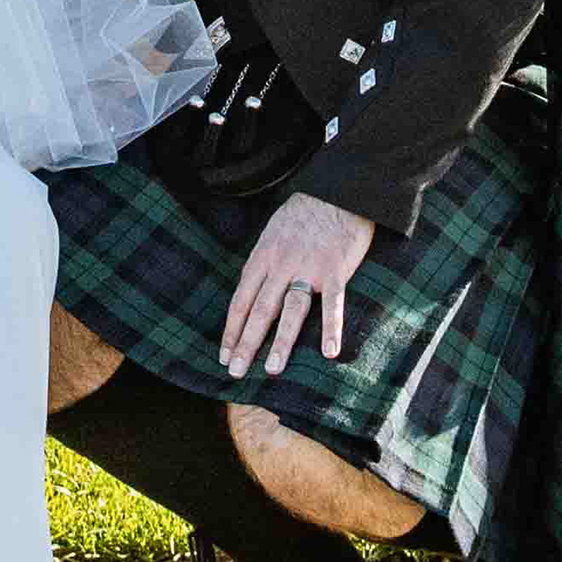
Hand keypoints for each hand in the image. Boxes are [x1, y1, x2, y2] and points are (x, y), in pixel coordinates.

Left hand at [224, 190, 376, 378]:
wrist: (336, 189)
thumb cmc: (303, 214)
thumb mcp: (273, 233)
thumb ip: (264, 264)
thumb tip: (251, 294)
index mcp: (263, 256)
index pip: (241, 300)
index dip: (232, 330)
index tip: (224, 355)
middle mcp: (281, 264)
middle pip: (260, 310)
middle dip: (246, 344)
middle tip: (236, 372)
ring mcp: (308, 268)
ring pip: (291, 310)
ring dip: (281, 342)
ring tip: (272, 369)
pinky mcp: (335, 269)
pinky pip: (332, 304)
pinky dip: (330, 328)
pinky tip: (328, 352)